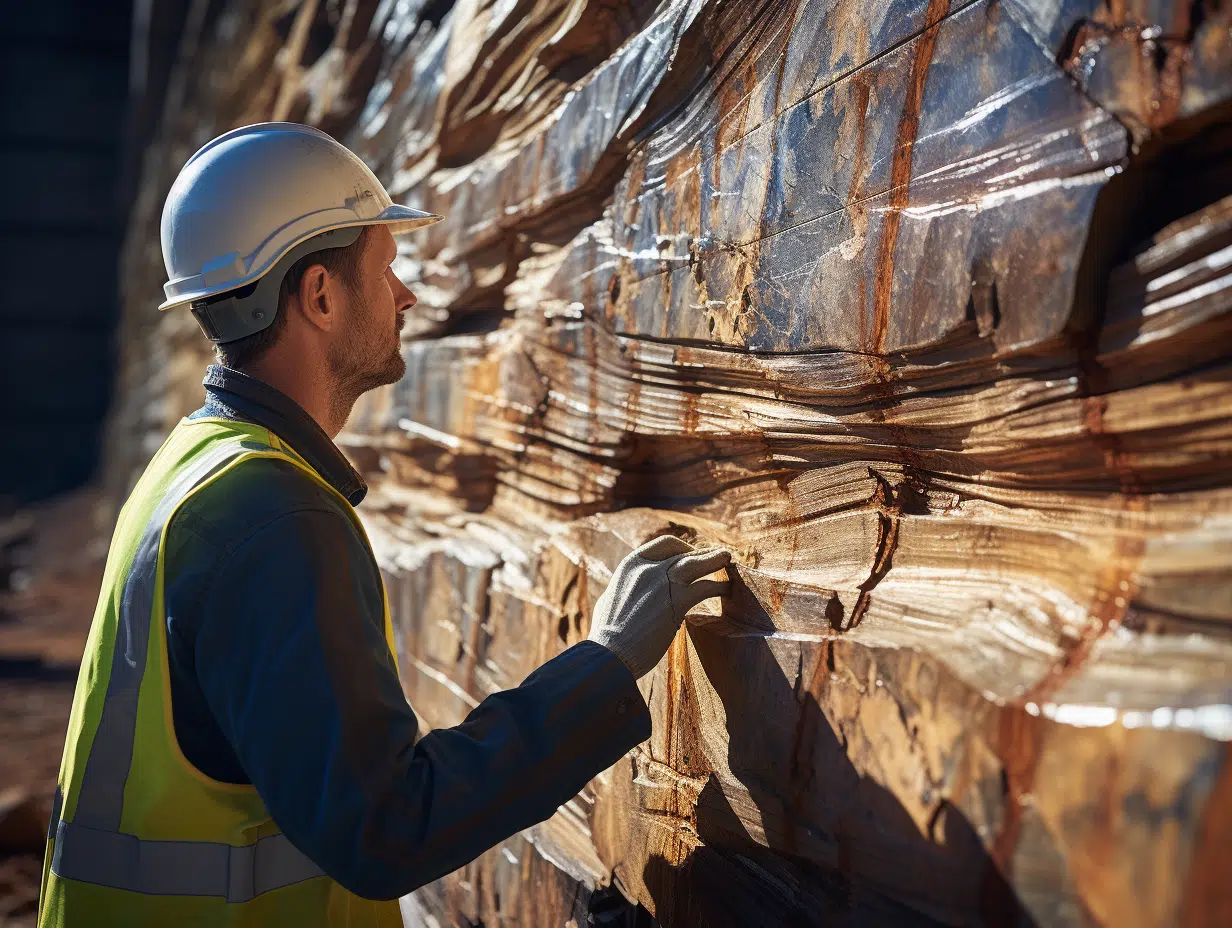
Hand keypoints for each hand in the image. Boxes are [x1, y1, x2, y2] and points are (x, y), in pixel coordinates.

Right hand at [587, 535, 730, 678]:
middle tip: (718, 556)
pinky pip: (705, 587)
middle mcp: (648, 568)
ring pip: (697, 563)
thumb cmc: (606, 635)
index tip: (692, 553)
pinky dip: (719, 586)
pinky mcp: (678, 601)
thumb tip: (629, 589)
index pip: (664, 545)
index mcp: (631, 565)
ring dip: (715, 560)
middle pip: (684, 552)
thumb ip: (626, 588)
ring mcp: (664, 582)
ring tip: (728, 560)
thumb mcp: (611, 599)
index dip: (683, 548)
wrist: (609, 654)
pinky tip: (727, 589)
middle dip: (702, 553)